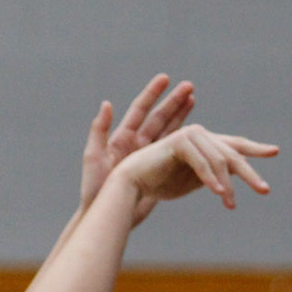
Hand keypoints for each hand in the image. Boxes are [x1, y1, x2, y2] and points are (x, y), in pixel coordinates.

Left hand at [80, 75, 194, 212]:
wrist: (104, 214)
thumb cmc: (94, 189)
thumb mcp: (94, 158)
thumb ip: (99, 131)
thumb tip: (106, 104)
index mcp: (122, 137)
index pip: (140, 110)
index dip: (152, 94)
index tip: (165, 78)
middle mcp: (136, 143)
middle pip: (158, 117)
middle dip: (173, 102)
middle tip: (190, 87)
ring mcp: (147, 156)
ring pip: (168, 131)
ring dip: (181, 117)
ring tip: (194, 100)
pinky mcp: (155, 170)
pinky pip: (174, 152)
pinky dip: (184, 142)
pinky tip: (196, 133)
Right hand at [113, 123, 277, 216]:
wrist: (132, 184)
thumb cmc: (160, 184)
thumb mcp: (194, 181)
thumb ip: (214, 176)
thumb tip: (235, 177)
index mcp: (205, 143)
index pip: (235, 145)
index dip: (255, 149)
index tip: (275, 152)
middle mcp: (201, 135)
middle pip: (232, 155)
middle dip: (249, 174)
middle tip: (264, 190)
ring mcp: (191, 135)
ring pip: (219, 161)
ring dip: (226, 185)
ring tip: (230, 204)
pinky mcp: (179, 141)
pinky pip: (202, 163)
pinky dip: (211, 179)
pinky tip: (219, 193)